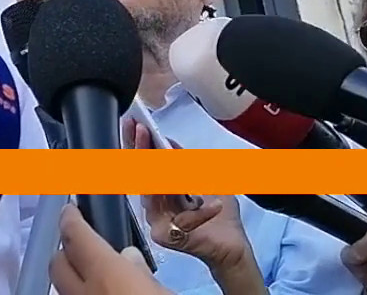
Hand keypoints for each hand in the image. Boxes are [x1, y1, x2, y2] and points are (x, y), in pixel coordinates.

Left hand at [50, 203, 172, 294]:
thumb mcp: (164, 291)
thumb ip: (142, 272)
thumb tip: (129, 257)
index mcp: (106, 274)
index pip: (74, 235)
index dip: (69, 217)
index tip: (70, 208)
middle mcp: (81, 292)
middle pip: (57, 262)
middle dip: (66, 249)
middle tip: (85, 244)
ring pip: (61, 285)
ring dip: (72, 275)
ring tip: (95, 272)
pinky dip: (79, 291)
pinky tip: (97, 293)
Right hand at [125, 122, 254, 273]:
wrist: (233, 246)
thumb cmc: (219, 215)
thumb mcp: (206, 179)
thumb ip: (185, 162)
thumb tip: (167, 141)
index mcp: (161, 189)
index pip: (143, 163)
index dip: (136, 143)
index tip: (134, 122)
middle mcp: (153, 203)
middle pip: (141, 174)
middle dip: (140, 150)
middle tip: (140, 130)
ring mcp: (156, 219)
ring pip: (154, 194)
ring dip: (164, 174)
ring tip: (169, 155)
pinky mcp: (164, 236)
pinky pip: (179, 219)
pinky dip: (199, 212)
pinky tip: (215, 205)